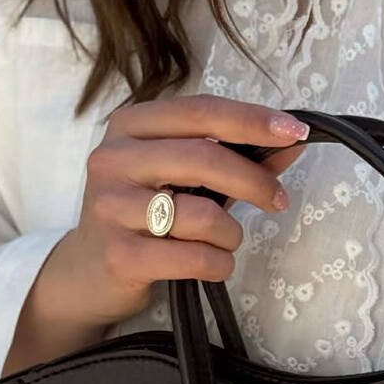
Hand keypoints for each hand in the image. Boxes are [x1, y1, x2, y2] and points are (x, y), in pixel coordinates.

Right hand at [2, 93, 312, 373]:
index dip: (253, 120)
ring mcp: (111, 207)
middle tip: (278, 200)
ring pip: (202, 214)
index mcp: (130, 126)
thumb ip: (236, 156)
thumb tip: (292, 142)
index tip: (296, 132)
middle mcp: (113, 159)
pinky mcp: (118, 254)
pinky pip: (194, 257)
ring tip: (225, 240)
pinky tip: (214, 263)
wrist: (87, 272)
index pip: (201, 111)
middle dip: (255, 181)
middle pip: (204, 157)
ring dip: (231, 233)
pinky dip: (219, 263)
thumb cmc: (147, 215)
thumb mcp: (185, 177)